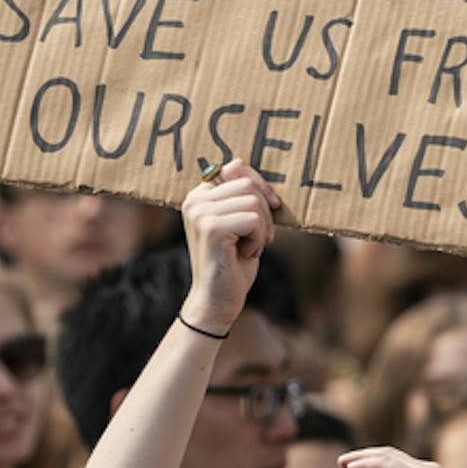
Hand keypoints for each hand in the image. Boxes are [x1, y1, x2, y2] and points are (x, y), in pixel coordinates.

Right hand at [180, 161, 279, 334]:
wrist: (218, 301)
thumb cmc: (233, 262)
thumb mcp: (240, 223)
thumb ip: (243, 197)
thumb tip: (255, 175)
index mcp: (199, 194)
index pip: (236, 167)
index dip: (260, 185)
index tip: (271, 207)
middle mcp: (195, 200)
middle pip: (248, 185)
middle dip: (264, 212)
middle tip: (257, 239)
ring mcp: (200, 213)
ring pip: (253, 202)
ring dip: (262, 228)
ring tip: (249, 247)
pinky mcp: (211, 228)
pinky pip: (253, 219)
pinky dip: (259, 239)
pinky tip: (245, 254)